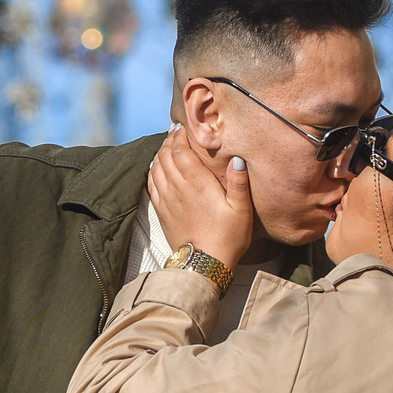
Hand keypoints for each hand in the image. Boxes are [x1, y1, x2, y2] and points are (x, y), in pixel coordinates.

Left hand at [146, 125, 256, 271]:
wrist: (203, 265)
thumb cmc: (228, 238)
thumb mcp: (241, 211)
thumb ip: (239, 183)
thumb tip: (237, 159)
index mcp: (198, 184)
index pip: (180, 151)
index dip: (179, 136)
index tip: (182, 127)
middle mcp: (178, 188)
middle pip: (165, 156)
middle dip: (168, 142)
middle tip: (174, 133)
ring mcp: (167, 200)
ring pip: (156, 168)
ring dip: (159, 154)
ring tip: (166, 146)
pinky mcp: (161, 212)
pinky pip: (151, 184)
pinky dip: (152, 171)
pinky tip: (156, 167)